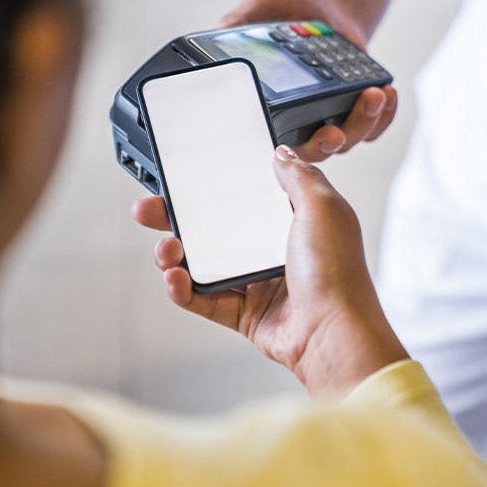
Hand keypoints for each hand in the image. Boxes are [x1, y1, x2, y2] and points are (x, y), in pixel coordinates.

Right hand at [132, 146, 406, 397]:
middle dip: (176, 220)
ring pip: (203, 265)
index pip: (242, 199)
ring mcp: (256, 283)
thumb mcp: (323, 207)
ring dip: (175, 256)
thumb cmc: (336, 271)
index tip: (186, 181)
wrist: (335, 333)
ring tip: (165, 250)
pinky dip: (183, 290)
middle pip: (214, 230)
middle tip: (150, 210)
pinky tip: (175, 279)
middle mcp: (271, 251)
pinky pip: (204, 299)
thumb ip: (299, 176)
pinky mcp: (244, 313)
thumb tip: (281, 153)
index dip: (212, 189)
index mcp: (290, 222)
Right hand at [221, 0, 397, 161]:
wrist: (324, 11)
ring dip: (363, 123)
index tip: (286, 149)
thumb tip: (221, 29)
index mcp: (275, 111)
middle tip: (334, 131)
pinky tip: (388, 95)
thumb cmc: (289, 15)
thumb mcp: (260, 11)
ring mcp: (333, 121)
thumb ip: (240, 21)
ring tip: (374, 95)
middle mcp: (303, 123)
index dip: (282, 157)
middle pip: (317, 151)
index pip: (275, 145)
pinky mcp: (359, 114)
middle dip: (327, 144)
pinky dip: (384, 116)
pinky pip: (374, 128)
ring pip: (349, 140)